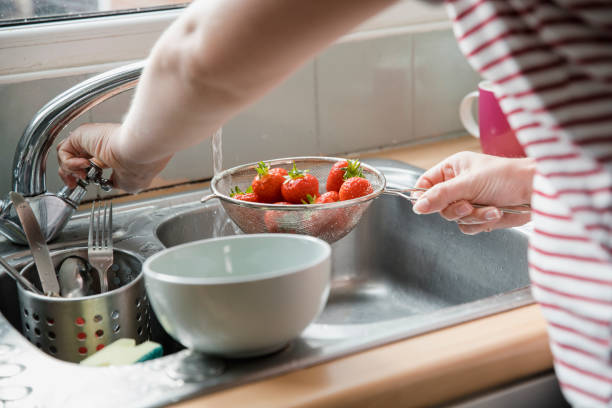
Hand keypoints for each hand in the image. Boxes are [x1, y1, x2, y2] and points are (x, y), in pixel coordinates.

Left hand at [57, 123, 170, 193]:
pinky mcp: (81, 135)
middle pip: (73, 159)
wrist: (138, 153)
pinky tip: (84, 166)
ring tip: (82, 175)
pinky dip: (70, 163)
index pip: (90, 164)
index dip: (84, 176)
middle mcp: (100, 146)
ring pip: (66, 155)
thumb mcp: (128, 183)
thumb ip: (116, 183)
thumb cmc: (140, 165)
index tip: (84, 185)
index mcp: (112, 155)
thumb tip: (112, 185)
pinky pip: (64, 151)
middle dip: (71, 175)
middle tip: (75, 184)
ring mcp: (90, 140)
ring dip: (70, 171)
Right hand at [412, 151, 534, 234]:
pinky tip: (496, 212)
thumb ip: (441, 195)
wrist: (535, 191)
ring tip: (489, 207)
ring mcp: (469, 201)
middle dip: (455, 208)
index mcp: (452, 169)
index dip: (423, 196)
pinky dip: (481, 222)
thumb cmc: (507, 176)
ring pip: (454, 218)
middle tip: (467, 205)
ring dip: (472, 216)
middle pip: (438, 206)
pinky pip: (468, 226)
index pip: (425, 183)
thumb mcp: (468, 183)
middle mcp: (458, 185)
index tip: (424, 206)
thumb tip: (418, 206)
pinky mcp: (480, 215)